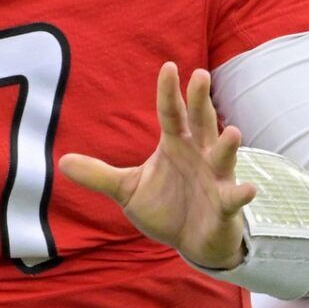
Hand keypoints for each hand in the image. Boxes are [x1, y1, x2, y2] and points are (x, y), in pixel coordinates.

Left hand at [60, 63, 256, 269]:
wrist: (192, 241)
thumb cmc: (166, 207)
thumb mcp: (127, 189)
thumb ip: (99, 174)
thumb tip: (61, 162)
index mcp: (175, 144)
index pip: (171, 112)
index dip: (169, 91)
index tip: (169, 66)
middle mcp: (198, 154)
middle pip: (201, 122)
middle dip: (201, 101)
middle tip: (200, 76)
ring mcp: (215, 178)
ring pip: (222, 155)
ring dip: (227, 145)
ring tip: (232, 131)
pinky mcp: (225, 205)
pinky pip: (234, 197)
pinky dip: (240, 193)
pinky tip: (247, 189)